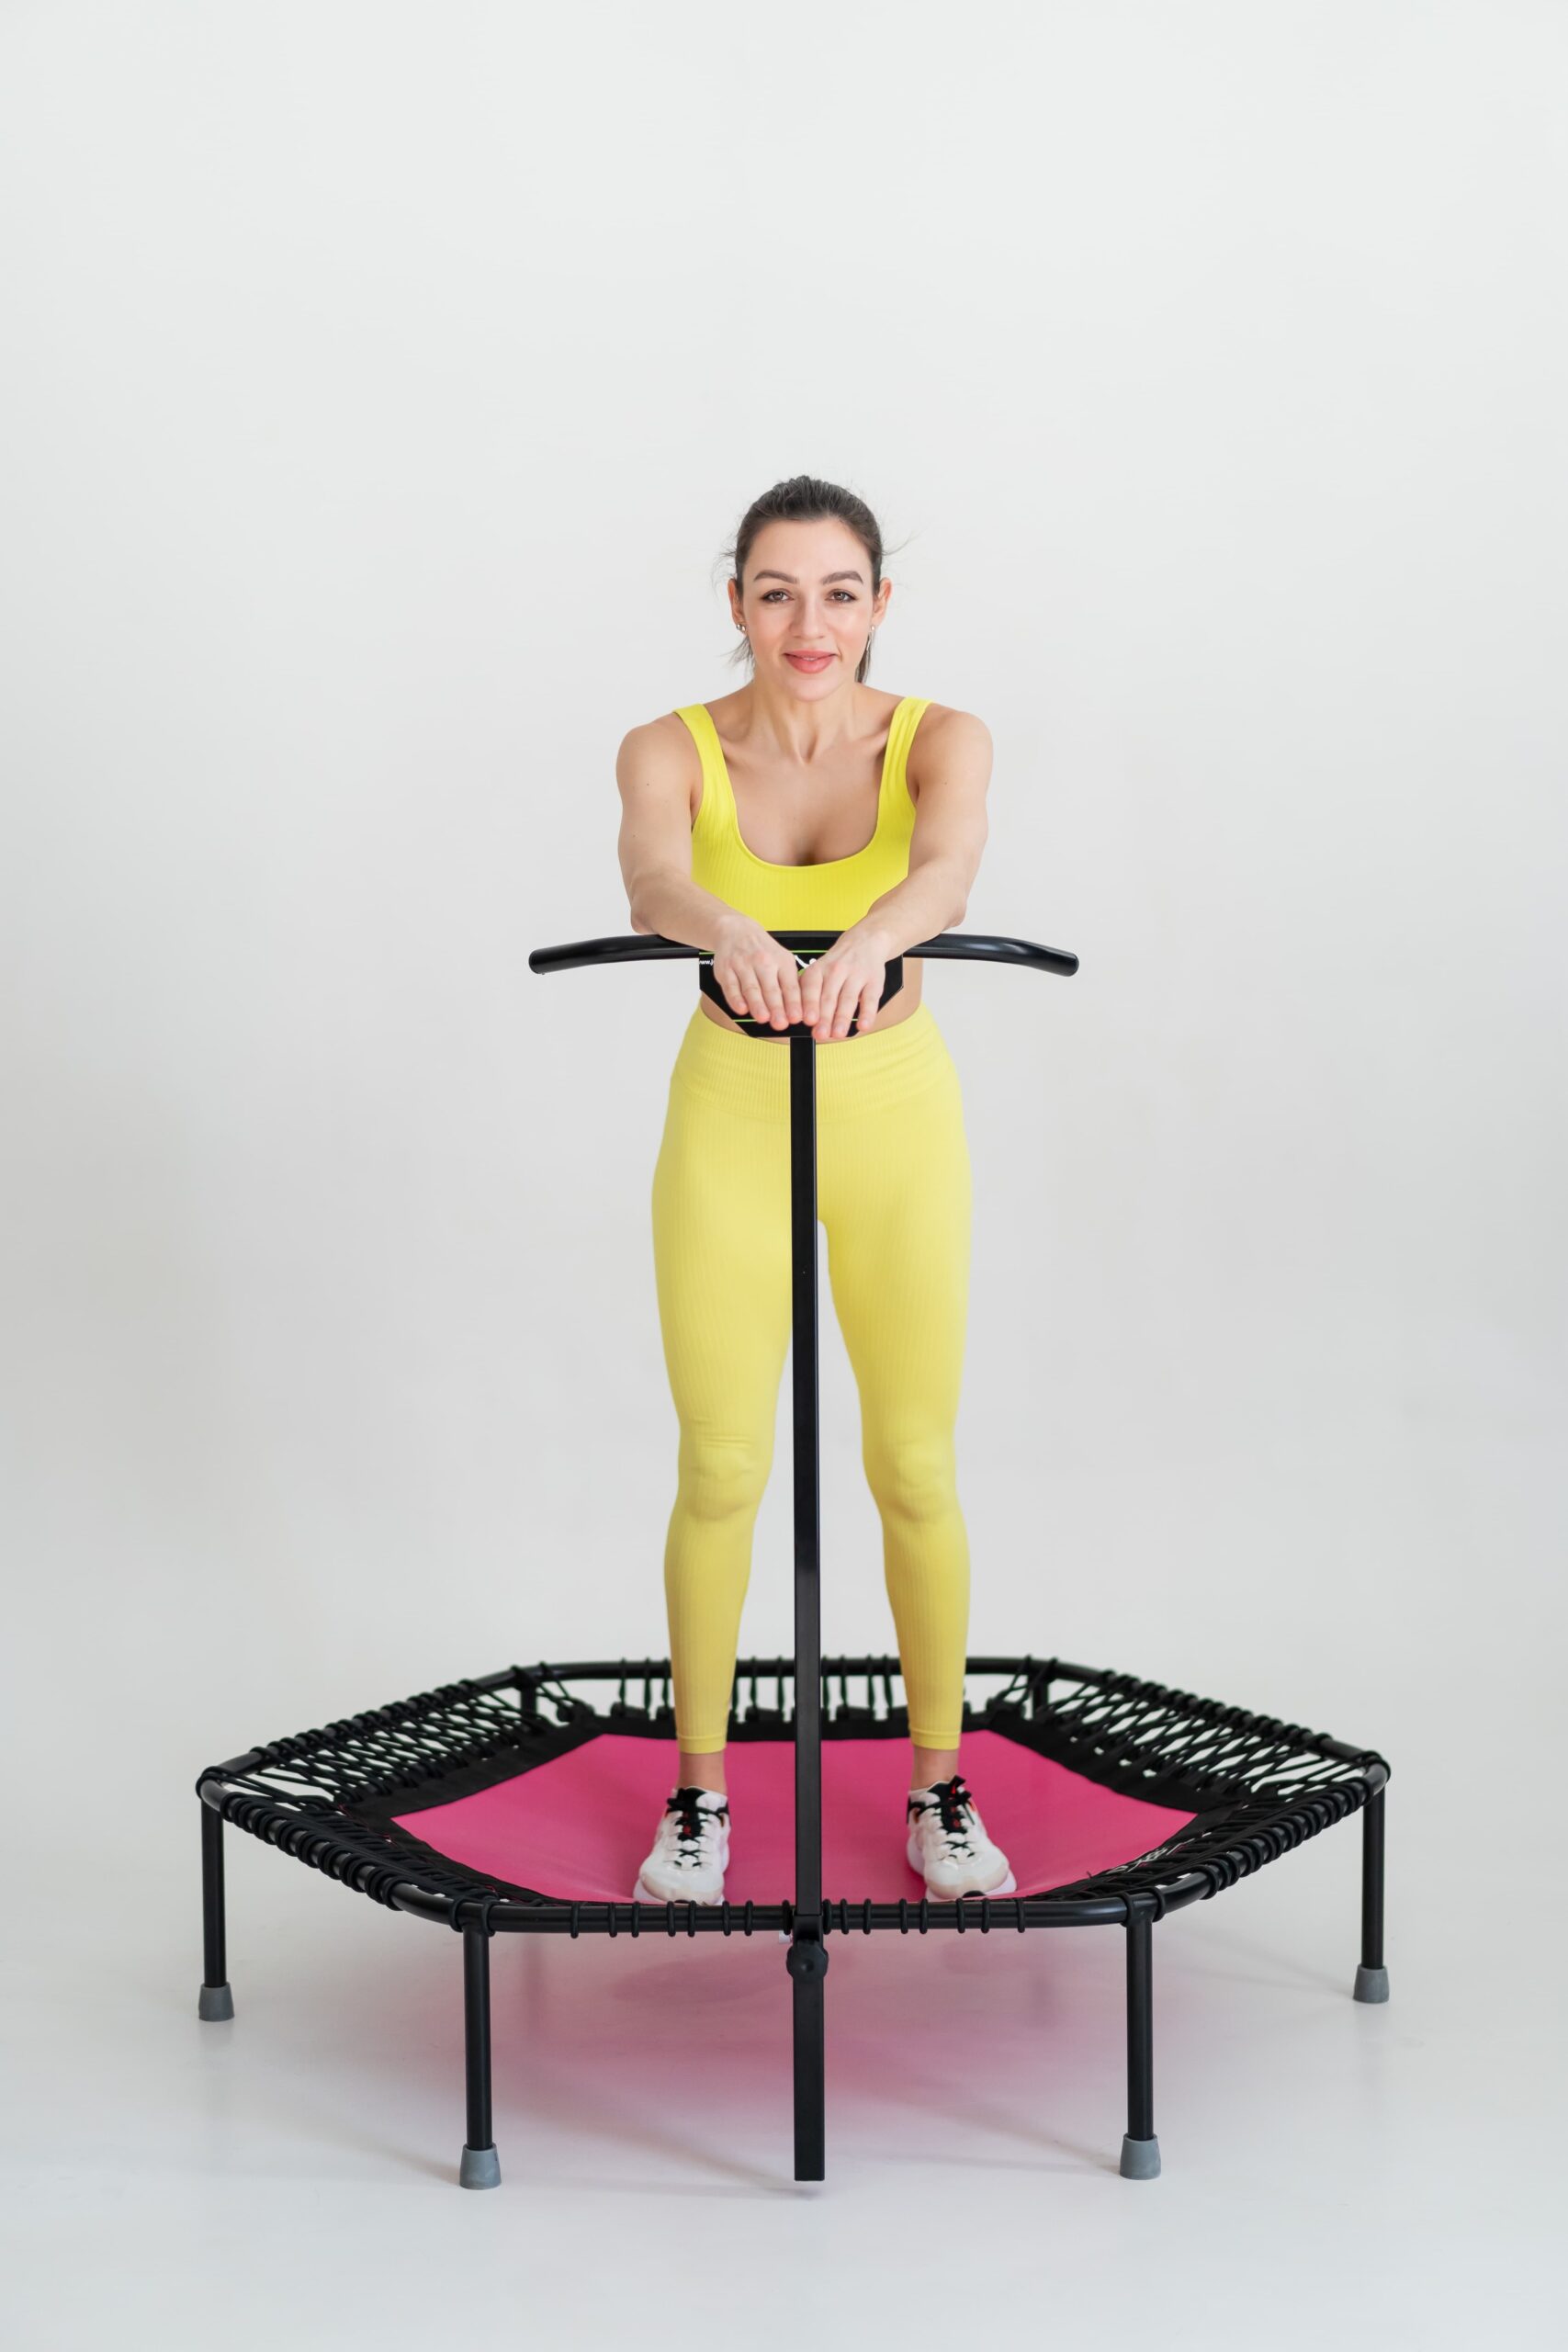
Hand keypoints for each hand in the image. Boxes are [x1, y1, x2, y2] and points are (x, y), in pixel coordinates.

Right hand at [710, 914, 805, 1029]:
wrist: (737, 931)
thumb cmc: (763, 951)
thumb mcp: (782, 960)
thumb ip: (788, 984)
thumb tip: (796, 1011)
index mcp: (782, 961)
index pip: (790, 986)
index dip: (793, 1003)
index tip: (796, 1018)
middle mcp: (763, 961)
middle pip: (771, 989)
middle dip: (776, 1008)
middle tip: (781, 1024)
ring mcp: (743, 965)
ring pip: (751, 988)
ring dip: (757, 1005)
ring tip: (763, 1019)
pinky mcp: (726, 969)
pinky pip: (731, 986)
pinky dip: (736, 999)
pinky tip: (741, 1009)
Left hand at [799, 925, 890, 1039]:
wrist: (866, 941)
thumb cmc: (838, 963)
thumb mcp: (819, 971)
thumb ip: (809, 993)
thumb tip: (800, 1019)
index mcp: (818, 969)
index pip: (811, 988)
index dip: (809, 1004)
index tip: (807, 1020)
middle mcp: (836, 970)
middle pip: (829, 997)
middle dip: (824, 1018)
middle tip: (820, 1034)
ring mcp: (856, 975)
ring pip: (848, 999)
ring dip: (842, 1018)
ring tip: (838, 1034)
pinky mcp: (874, 981)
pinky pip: (870, 999)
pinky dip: (867, 1013)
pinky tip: (863, 1025)